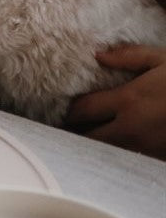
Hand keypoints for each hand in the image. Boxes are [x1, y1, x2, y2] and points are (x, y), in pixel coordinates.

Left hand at [65, 44, 165, 159]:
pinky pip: (128, 162)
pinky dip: (117, 157)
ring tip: (81, 141)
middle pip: (88, 138)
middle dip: (74, 135)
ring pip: (106, 154)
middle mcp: (132, 127)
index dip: (68, 112)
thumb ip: (129, 56)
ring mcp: (146, 148)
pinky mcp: (159, 159)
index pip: (83, 110)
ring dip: (93, 148)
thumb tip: (98, 55)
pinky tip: (111, 151)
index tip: (62, 111)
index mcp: (128, 100)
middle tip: (64, 131)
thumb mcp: (164, 59)